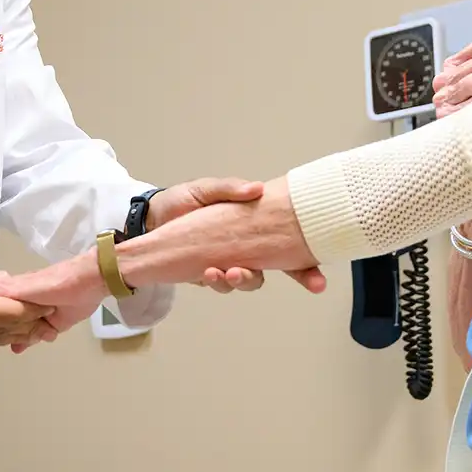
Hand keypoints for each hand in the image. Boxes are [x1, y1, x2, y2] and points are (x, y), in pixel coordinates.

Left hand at [150, 178, 325, 293]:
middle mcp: (246, 245)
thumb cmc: (182, 201)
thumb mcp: (206, 188)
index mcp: (252, 222)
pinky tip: (210, 272)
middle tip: (298, 278)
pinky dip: (219, 281)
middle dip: (293, 277)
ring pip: (250, 279)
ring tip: (229, 271)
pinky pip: (222, 283)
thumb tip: (258, 189)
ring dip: (244, 279)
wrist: (150, 221)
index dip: (308, 263)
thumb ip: (231, 189)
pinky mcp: (208, 273)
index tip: (320, 281)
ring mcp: (229, 260)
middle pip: (281, 266)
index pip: (289, 241)